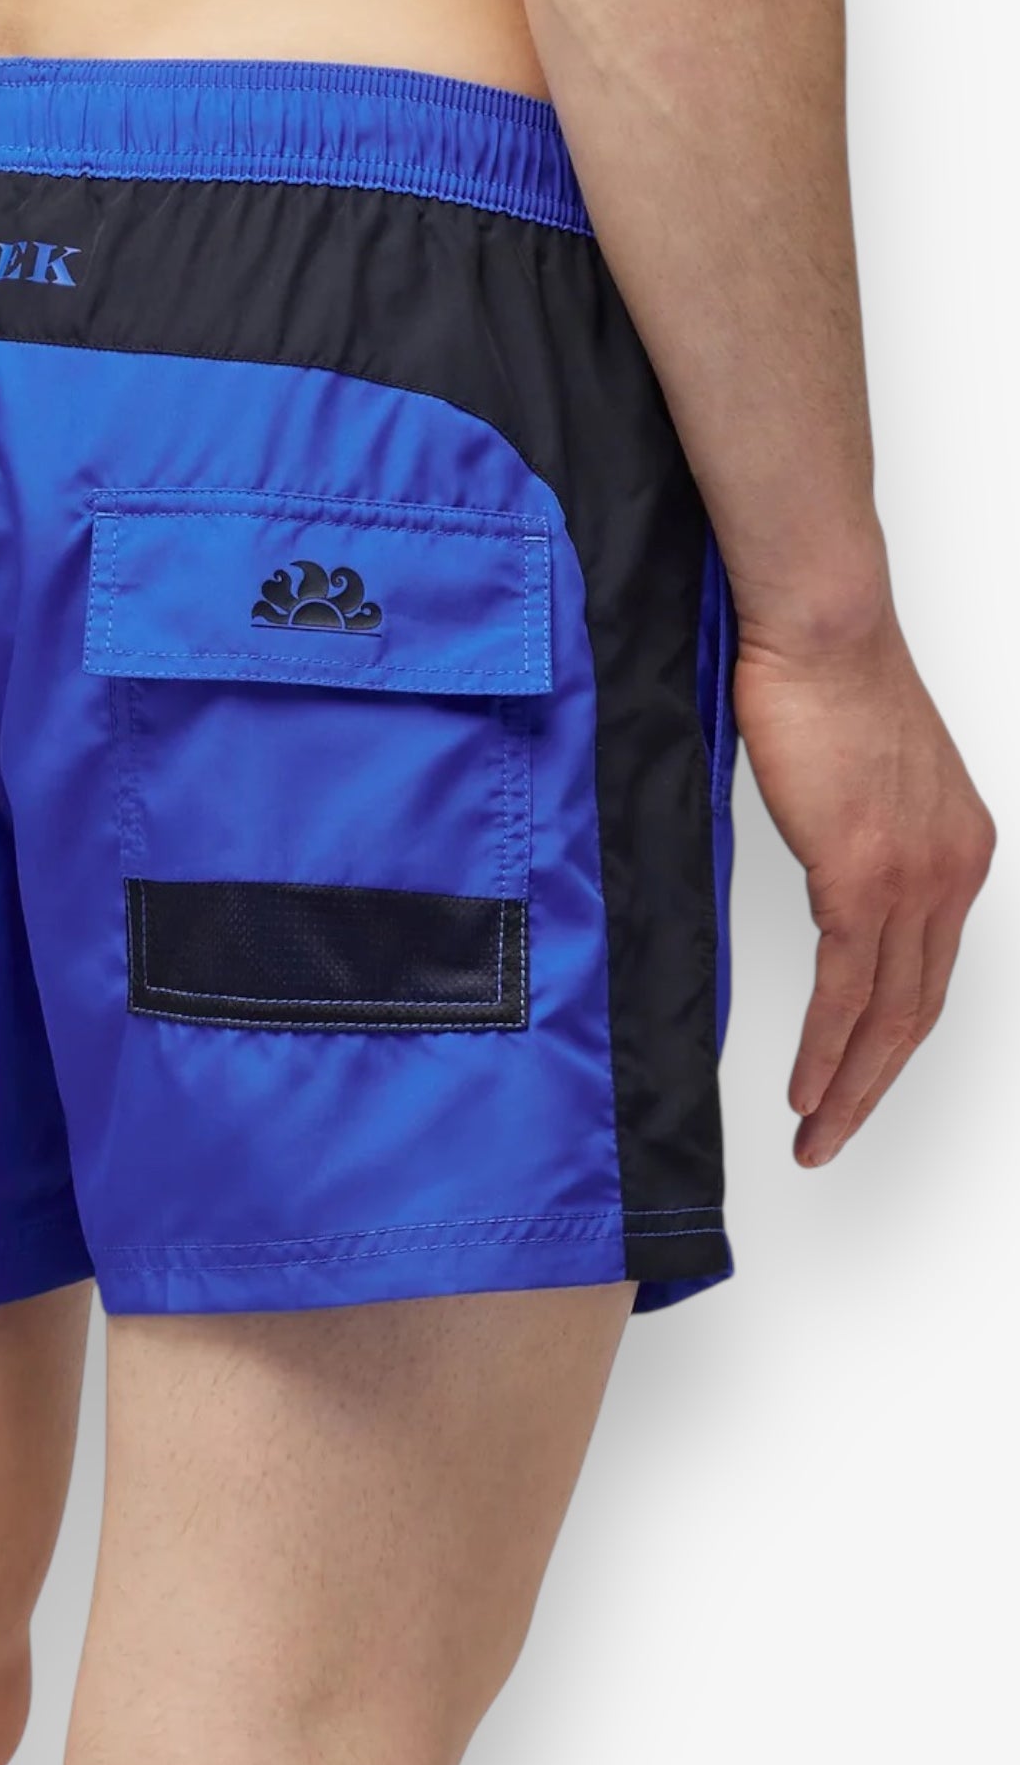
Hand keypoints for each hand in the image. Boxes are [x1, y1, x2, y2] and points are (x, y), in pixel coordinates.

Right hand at [733, 609, 993, 1166]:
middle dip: (874, 1084)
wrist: (821, 628)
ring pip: (888, 1014)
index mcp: (958, 848)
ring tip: (815, 1132)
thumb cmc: (824, 680)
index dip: (892, 1039)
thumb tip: (819, 878)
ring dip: (848, 1084)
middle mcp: (952, 870)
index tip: (856, 1080)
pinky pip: (848, 989)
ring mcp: (913, 877)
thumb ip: (853, 841)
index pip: (930, 972)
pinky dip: (826, 1048)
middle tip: (833, 1135)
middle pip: (919, 1009)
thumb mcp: (858, 778)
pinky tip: (806, 1085)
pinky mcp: (863, 876)